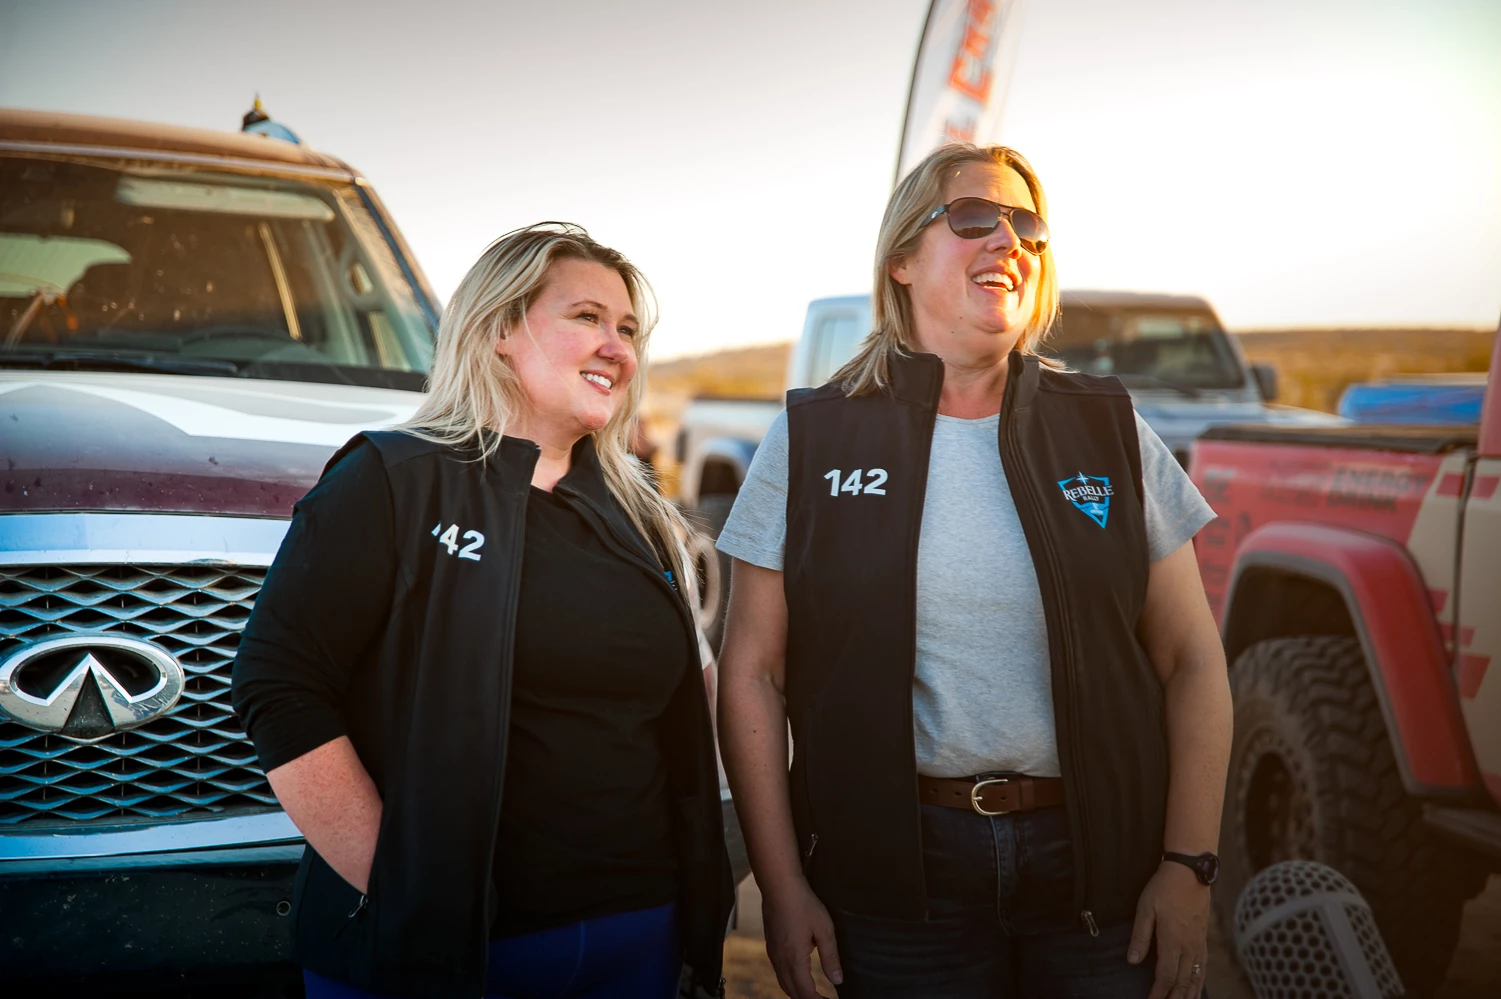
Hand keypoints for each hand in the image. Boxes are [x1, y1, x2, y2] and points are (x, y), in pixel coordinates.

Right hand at [761, 875, 843, 998]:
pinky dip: (790, 981)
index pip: (806, 994)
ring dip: (798, 993)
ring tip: (814, 994)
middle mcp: (780, 960)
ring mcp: (773, 954)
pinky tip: (799, 975)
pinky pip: (779, 972)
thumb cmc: (802, 903)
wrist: (779, 886)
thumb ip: (830, 957)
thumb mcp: (824, 930)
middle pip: (793, 993)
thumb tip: (837, 980)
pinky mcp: (771, 946)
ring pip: (784, 984)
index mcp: (794, 959)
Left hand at [1128, 861, 1209, 998]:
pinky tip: (1196, 989)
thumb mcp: (1146, 908)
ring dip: (1188, 994)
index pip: (1166, 975)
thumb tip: (1133, 961)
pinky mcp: (1203, 939)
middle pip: (1182, 981)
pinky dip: (1199, 982)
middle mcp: (1189, 946)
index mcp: (1173, 940)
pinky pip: (1203, 967)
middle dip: (1173, 998)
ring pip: (1195, 977)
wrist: (1190, 873)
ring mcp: (1199, 943)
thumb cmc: (1164, 888)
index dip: (1158, 993)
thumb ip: (1140, 936)